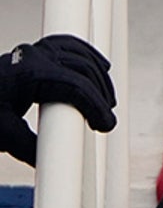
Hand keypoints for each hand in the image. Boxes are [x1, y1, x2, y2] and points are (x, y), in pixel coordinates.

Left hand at [0, 35, 117, 165]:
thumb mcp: (4, 134)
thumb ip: (30, 148)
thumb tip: (57, 161)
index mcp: (29, 73)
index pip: (76, 86)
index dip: (96, 106)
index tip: (105, 124)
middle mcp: (34, 57)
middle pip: (83, 69)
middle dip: (100, 95)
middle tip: (105, 120)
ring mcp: (35, 52)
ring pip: (81, 56)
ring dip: (98, 77)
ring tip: (107, 100)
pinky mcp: (35, 53)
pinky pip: (70, 46)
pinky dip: (88, 56)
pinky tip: (101, 66)